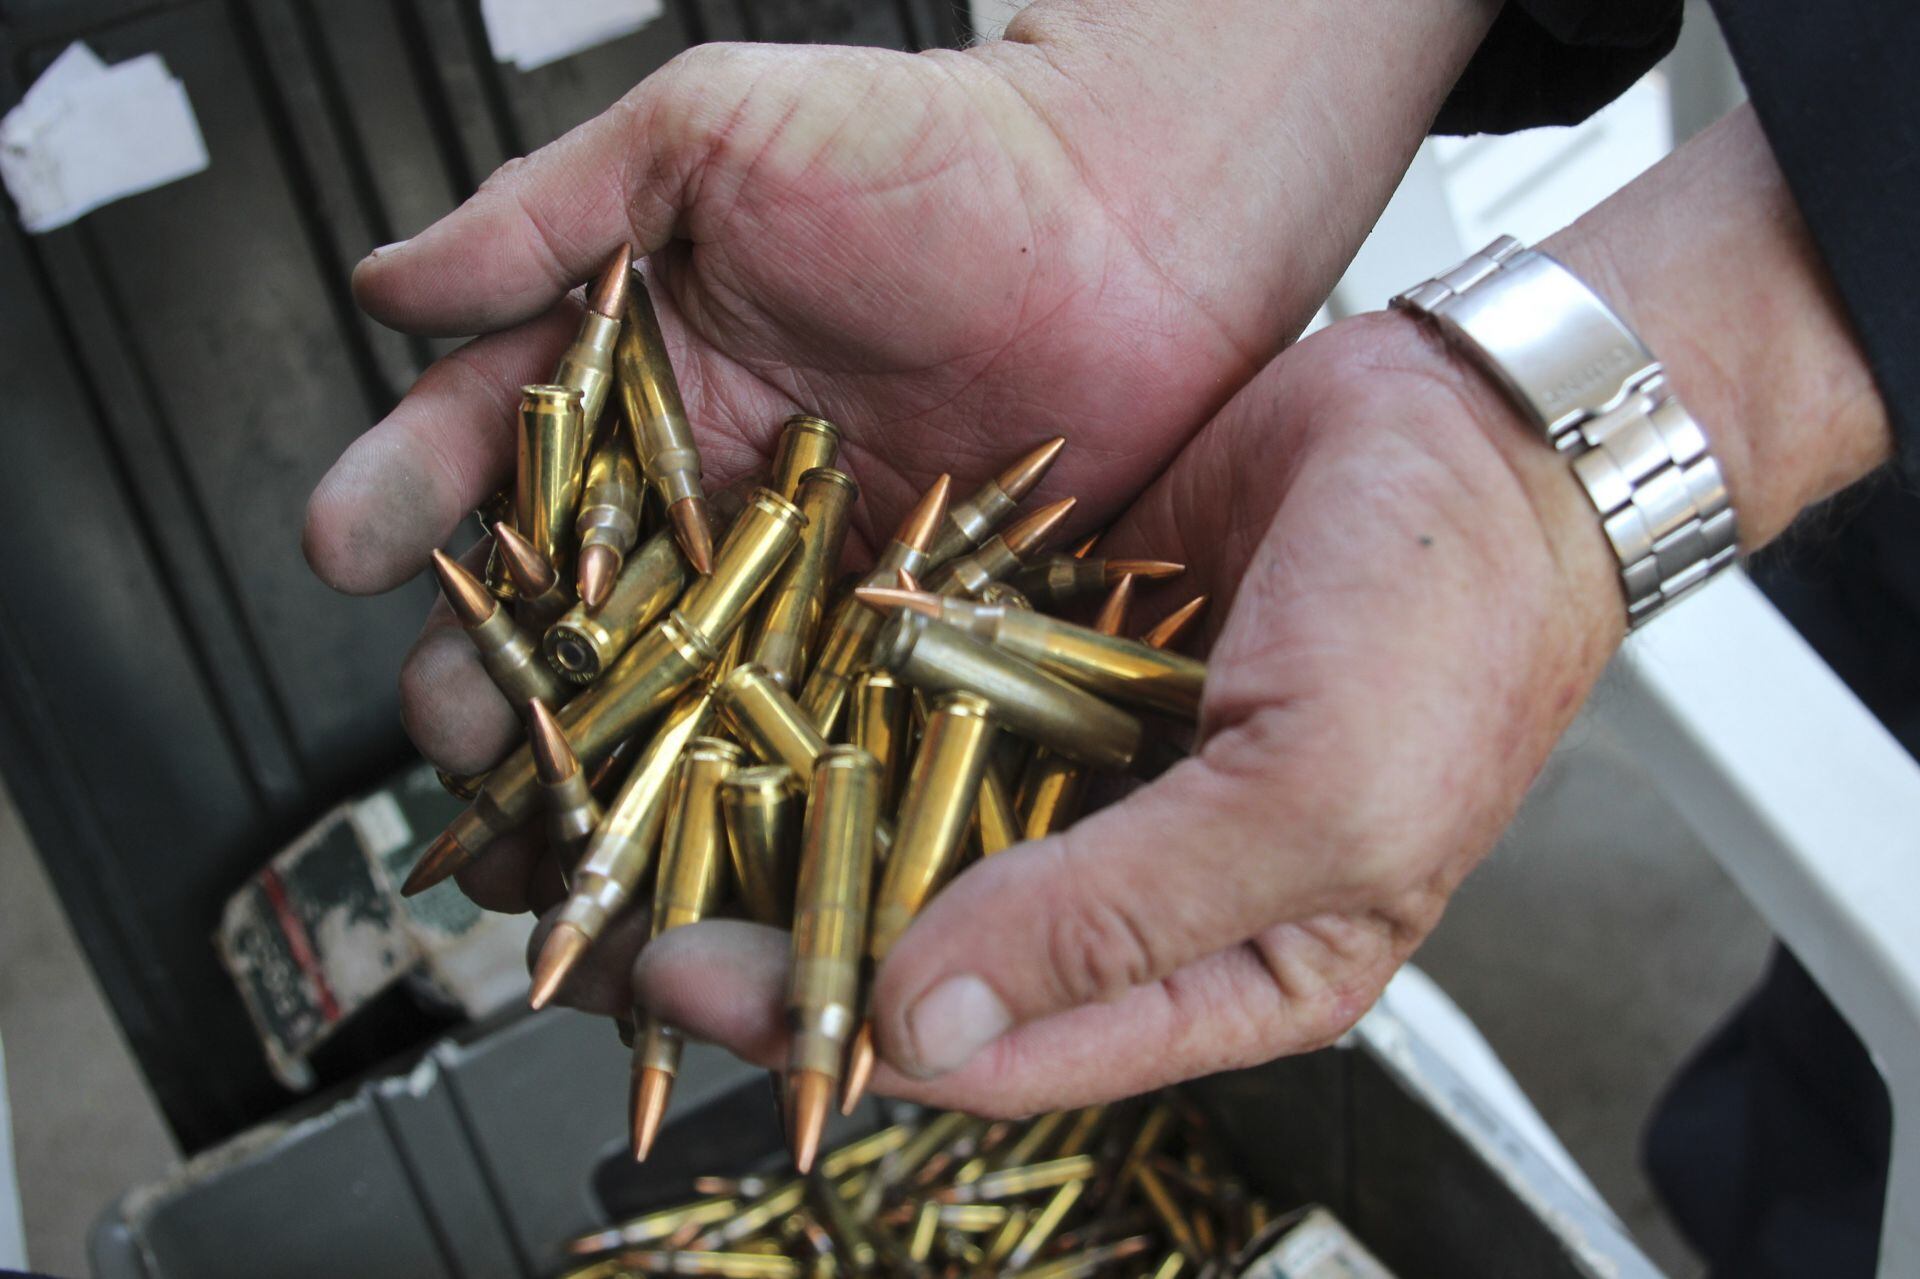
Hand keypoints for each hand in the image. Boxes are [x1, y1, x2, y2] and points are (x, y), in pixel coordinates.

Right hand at [305, 0, 1501, 910]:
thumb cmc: (938, 147)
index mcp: (646, 383)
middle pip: (569, 615)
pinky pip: (818, 740)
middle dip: (492, 685)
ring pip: (676, 707)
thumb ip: (550, 211)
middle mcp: (711, 501)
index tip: (343, 544)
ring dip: (598, 787)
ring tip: (540, 851)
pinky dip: (760, 813)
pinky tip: (706, 868)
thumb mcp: (715, 137)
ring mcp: (807, 585)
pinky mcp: (904, 648)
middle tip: (452, 737)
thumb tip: (387, 281)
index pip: (492, 456)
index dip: (409, 502)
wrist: (1141, 212)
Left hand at [581, 107, 1891, 1113]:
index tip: (698, 986)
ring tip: (642, 803)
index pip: (996, 1046)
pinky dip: (836, 693)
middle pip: (925, 940)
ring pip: (904, 813)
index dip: (838, 1028)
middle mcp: (1131, 880)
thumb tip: (925, 1028)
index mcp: (1217, 969)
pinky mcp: (1052, 647)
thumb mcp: (1314, 807)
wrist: (1486, 421)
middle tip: (620, 905)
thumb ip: (1115, 922)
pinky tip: (732, 688)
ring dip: (786, 816)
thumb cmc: (1457, 630)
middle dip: (777, 931)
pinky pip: (923, 687)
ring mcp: (1083, 756)